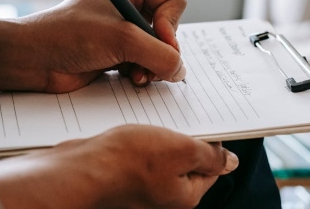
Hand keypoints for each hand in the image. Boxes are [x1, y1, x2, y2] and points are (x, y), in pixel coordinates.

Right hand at [0, 125, 238, 208]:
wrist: (78, 169)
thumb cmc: (126, 161)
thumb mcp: (181, 150)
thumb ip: (210, 156)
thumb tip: (231, 161)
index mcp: (185, 194)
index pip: (212, 166)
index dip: (212, 141)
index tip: (208, 120)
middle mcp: (164, 194)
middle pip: (186, 160)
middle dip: (183, 135)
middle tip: (178, 115)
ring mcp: (142, 186)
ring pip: (161, 154)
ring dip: (160, 134)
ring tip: (152, 120)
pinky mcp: (123, 176)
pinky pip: (139, 154)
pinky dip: (139, 138)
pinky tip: (132, 128)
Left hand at [16, 0, 186, 91]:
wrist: (33, 59)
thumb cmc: (69, 35)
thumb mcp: (122, 39)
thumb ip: (159, 54)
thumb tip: (180, 71)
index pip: (173, 1)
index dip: (171, 24)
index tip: (161, 40)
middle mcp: (129, 5)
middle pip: (169, 29)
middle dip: (162, 51)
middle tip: (151, 65)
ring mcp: (124, 32)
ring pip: (159, 51)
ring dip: (153, 66)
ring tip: (138, 76)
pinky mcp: (117, 54)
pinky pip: (146, 64)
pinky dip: (143, 74)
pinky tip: (130, 79)